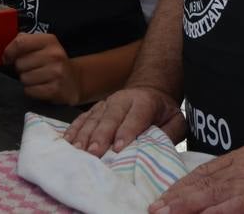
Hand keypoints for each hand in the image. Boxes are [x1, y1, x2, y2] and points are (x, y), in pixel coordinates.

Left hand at [2, 32, 82, 105]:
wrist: (75, 80)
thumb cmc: (53, 62)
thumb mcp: (42, 46)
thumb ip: (24, 42)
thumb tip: (6, 55)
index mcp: (49, 40)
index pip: (20, 43)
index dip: (9, 52)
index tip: (7, 59)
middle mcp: (54, 55)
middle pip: (20, 63)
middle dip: (21, 69)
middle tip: (31, 70)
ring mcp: (57, 72)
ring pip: (24, 78)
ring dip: (27, 81)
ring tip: (37, 79)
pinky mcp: (56, 89)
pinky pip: (30, 91)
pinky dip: (31, 91)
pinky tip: (40, 87)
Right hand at [64, 86, 185, 154]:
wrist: (149, 90)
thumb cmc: (163, 111)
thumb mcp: (176, 119)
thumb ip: (170, 132)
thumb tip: (158, 147)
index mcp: (144, 102)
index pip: (135, 117)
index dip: (126, 132)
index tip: (118, 148)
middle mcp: (122, 100)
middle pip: (110, 117)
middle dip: (101, 135)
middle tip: (94, 152)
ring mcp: (106, 103)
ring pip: (93, 118)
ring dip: (84, 134)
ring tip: (78, 150)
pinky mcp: (96, 109)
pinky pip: (82, 118)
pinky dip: (74, 129)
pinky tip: (67, 141)